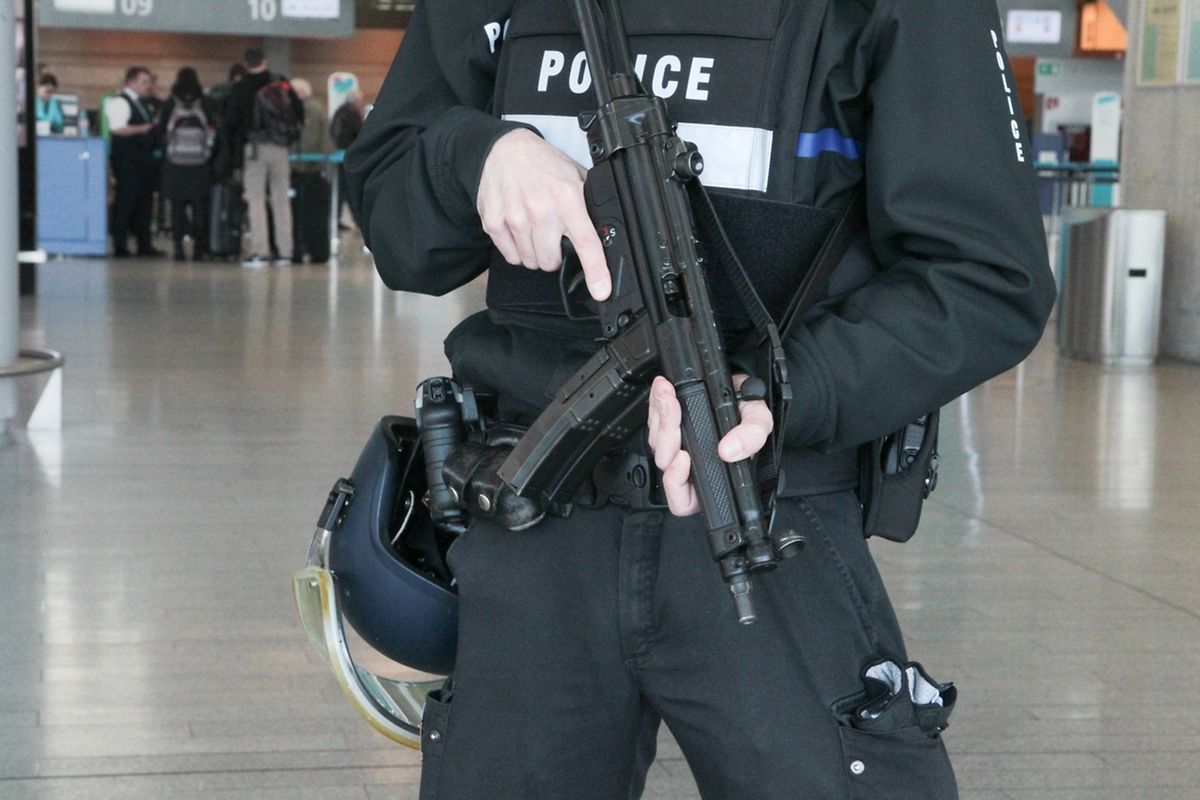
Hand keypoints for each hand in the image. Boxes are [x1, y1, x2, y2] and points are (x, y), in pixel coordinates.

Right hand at [477, 128, 609, 300]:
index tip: (601, 290)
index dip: (596, 271)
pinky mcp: (494, 223)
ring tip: (534, 228)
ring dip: (535, 251)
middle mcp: (540, 210)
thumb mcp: (573, 176)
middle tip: (552, 235)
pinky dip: (517, 249)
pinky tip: (519, 228)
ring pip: (531, 261)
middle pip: (551, 261)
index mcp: (567, 197)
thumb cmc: (541, 164)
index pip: (585, 241)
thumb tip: (603, 234)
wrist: (503, 149)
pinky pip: (511, 257)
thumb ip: (587, 205)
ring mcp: (514, 218)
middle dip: (554, 254)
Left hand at [646, 375, 773, 515]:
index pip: (683, 499)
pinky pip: (653, 423)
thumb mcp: (759, 421)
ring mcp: (677, 447)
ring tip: (668, 394)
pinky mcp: (667, 428)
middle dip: (667, 434)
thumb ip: (751, 437)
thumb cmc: (748, 411)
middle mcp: (691, 466)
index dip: (677, 483)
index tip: (683, 457)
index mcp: (711, 477)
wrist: (740, 389)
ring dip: (660, 417)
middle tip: (673, 409)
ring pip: (656, 442)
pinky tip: (664, 392)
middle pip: (665, 463)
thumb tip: (729, 451)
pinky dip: (656, 406)